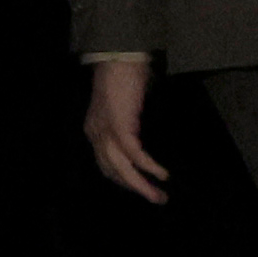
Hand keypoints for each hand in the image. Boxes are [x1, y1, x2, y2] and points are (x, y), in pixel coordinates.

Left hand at [84, 52, 165, 199]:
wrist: (119, 57)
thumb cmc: (125, 75)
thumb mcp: (123, 105)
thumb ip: (127, 121)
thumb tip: (140, 134)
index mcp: (95, 129)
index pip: (105, 164)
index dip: (124, 180)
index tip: (143, 187)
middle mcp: (95, 134)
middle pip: (112, 171)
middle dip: (135, 188)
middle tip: (156, 199)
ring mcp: (105, 131)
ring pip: (121, 168)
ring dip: (141, 185)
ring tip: (159, 196)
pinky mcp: (119, 126)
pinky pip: (134, 154)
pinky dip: (148, 167)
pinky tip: (162, 174)